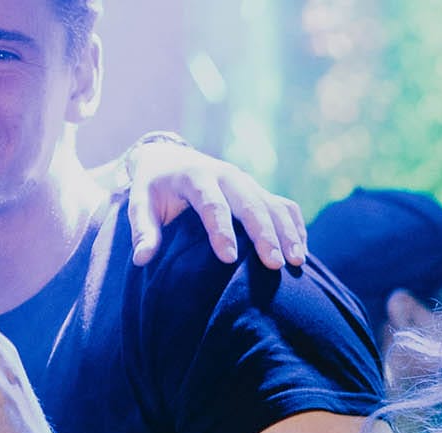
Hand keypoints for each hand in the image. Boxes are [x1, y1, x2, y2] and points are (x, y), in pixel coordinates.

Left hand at [122, 140, 305, 269]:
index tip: (228, 259)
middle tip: (274, 264)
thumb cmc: (155, 187)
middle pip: (251, 204)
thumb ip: (143, 228)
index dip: (220, 231)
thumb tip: (142, 260)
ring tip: (296, 262)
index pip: (212, 203)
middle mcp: (227, 176)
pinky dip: (295, 228)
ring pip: (274, 206)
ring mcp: (248, 182)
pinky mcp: (260, 191)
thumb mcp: (141, 201)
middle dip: (265, 234)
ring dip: (288, 233)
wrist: (172, 158)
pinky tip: (300, 253)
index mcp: (196, 176)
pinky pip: (285, 207)